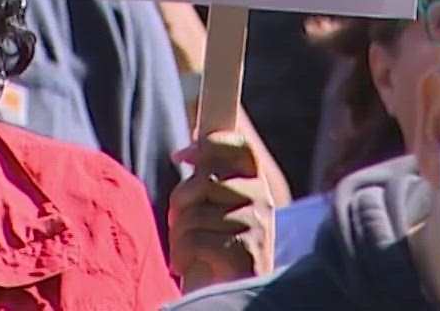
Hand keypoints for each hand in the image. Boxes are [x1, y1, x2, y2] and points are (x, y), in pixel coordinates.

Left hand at [168, 132, 274, 291]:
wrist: (235, 295)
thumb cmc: (217, 249)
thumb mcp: (215, 206)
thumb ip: (207, 178)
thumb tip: (182, 153)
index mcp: (255, 183)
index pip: (239, 145)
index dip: (209, 144)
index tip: (183, 156)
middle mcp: (261, 198)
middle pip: (204, 179)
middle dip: (180, 202)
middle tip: (180, 222)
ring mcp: (255, 224)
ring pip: (194, 213)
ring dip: (178, 236)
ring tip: (185, 251)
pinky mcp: (243, 251)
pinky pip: (194, 240)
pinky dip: (180, 255)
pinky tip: (185, 265)